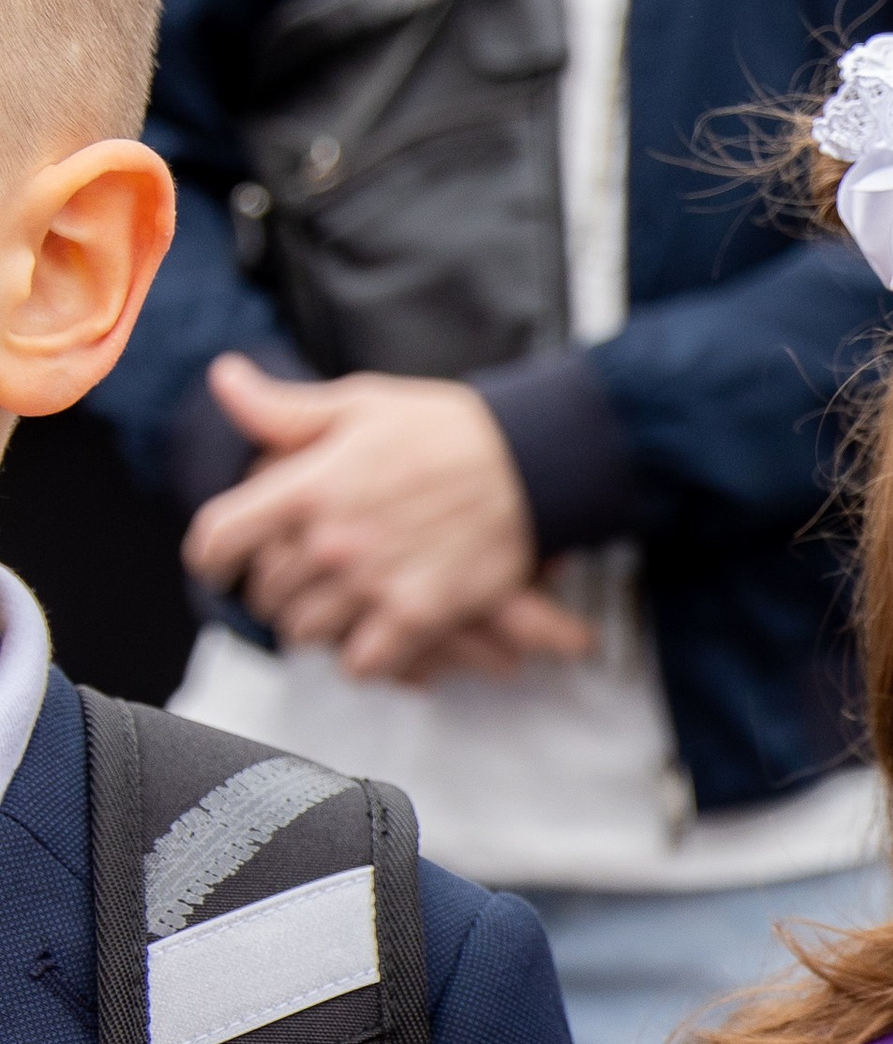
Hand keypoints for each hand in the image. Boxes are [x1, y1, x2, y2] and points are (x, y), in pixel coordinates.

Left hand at [183, 355, 593, 679]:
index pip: (220, 537)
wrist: (529, 462)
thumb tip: (223, 380)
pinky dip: (362, 657)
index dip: (212, 558)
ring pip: (307, 633)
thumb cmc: (445, 429)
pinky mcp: (417, 616)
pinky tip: (374, 638)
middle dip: (275, 592)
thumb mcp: (358, 404)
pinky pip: (362, 663)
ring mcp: (372, 582)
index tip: (220, 566)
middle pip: (266, 594)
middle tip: (298, 586)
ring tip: (335, 612)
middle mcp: (330, 539)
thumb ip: (284, 409)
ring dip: (316, 627)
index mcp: (307, 485)